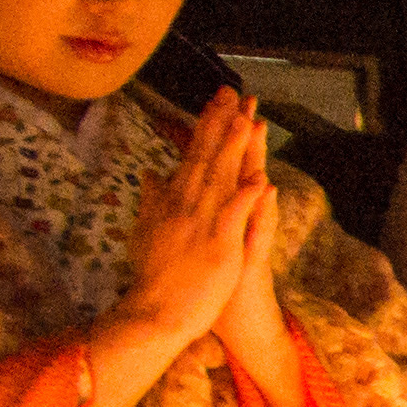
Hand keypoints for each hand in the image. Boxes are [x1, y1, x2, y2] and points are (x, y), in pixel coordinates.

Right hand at [104, 89, 269, 382]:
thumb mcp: (149, 231)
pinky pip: (234, 219)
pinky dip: (245, 199)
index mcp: (174, 201)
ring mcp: (203, 226)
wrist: (156, 314)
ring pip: (220, 180)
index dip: (207, 126)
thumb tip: (150, 174)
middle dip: (220, 124)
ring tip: (246, 120)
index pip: (192, 155)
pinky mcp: (219, 248)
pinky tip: (258, 179)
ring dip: (233, 150)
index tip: (218, 99)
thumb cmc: (158, 276)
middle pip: (206, 158)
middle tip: (233, 93)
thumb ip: (152, 201)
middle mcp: (186, 207)